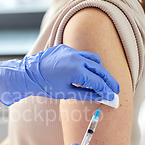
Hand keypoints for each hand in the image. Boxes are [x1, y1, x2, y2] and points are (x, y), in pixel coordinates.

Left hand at [0, 44, 119, 105]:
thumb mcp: (67, 93)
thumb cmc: (45, 86)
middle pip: (100, 69)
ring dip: (100, 70)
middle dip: (109, 80)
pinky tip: (88, 72)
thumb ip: (87, 94)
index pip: (98, 81)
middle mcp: (76, 58)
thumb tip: (102, 97)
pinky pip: (82, 55)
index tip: (113, 97)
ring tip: (103, 81)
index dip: (107, 90)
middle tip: (115, 89)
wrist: (28, 74)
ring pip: (93, 59)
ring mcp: (71, 51)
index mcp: (76, 71)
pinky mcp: (66, 48)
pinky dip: (88, 63)